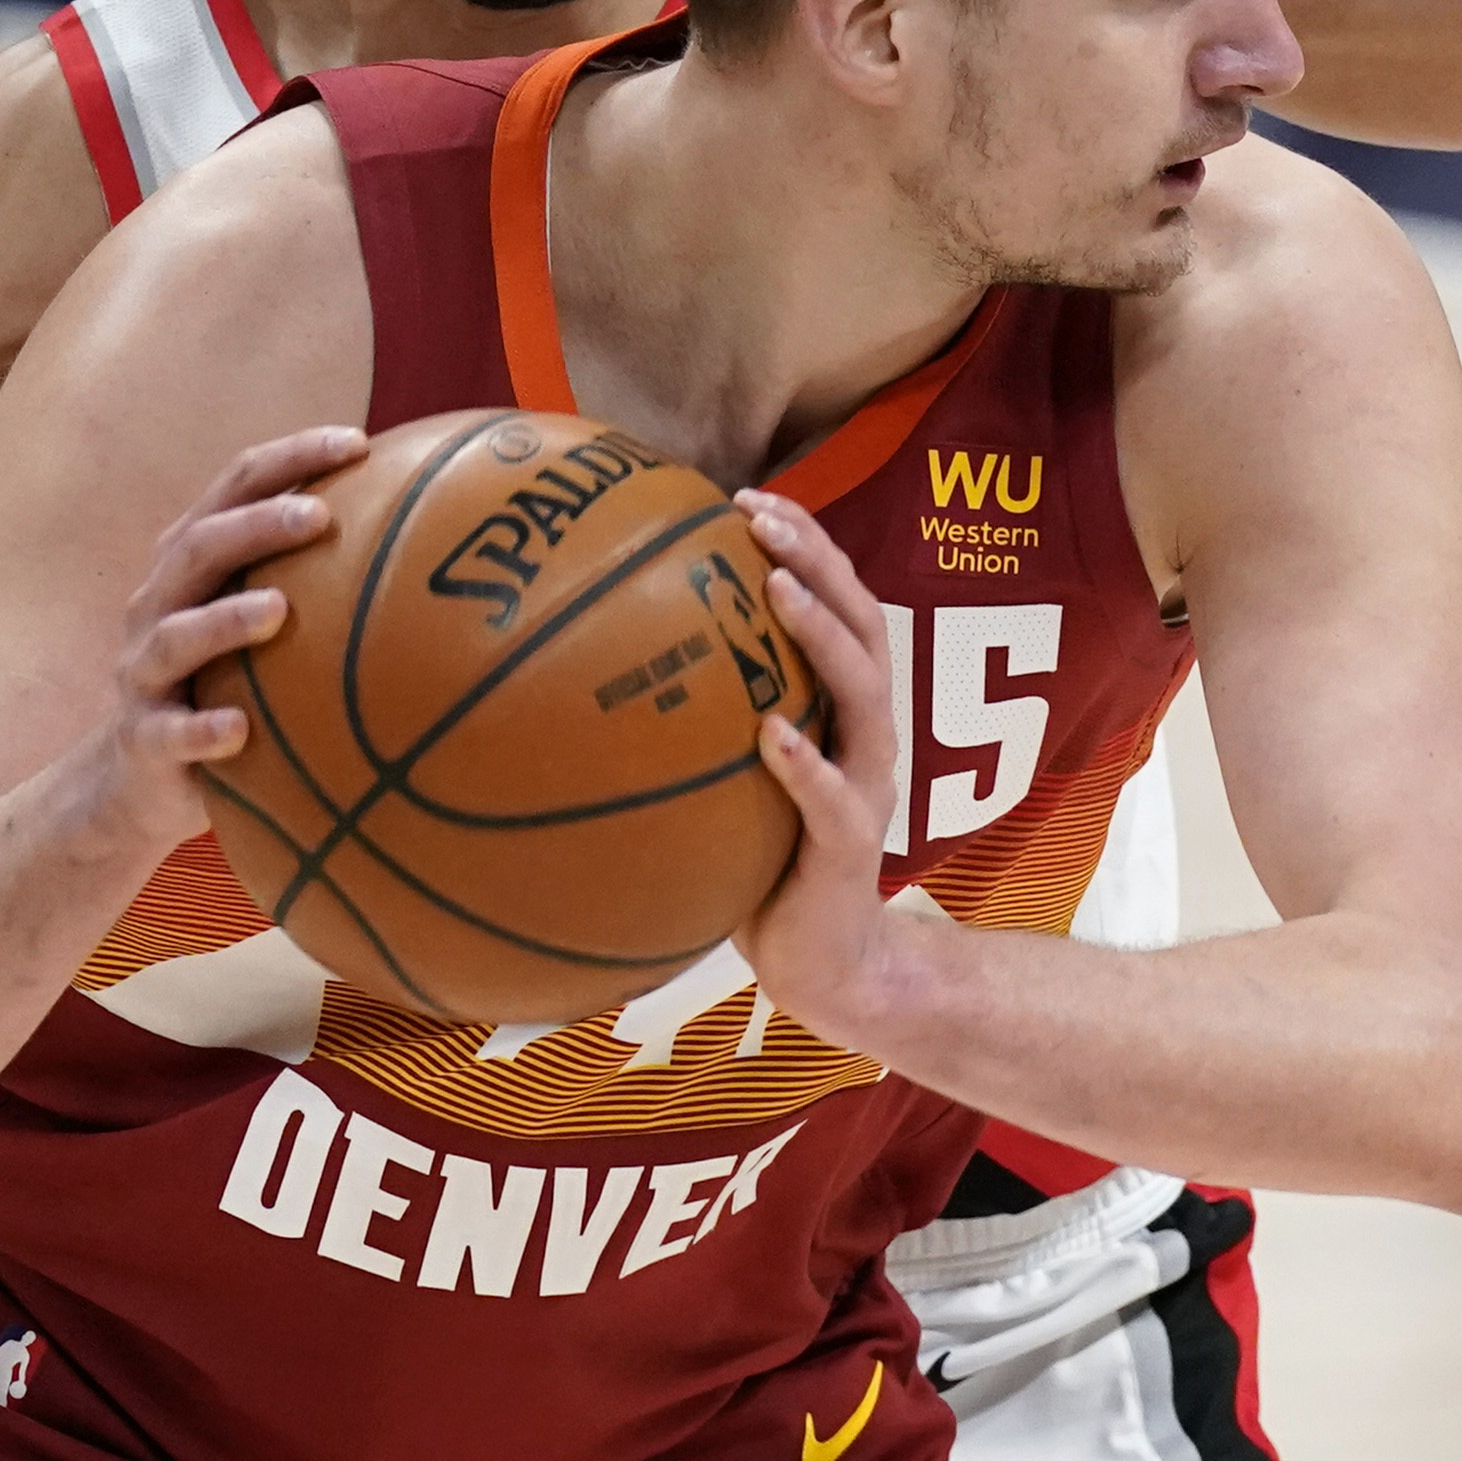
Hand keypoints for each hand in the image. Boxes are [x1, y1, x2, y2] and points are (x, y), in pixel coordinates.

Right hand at [70, 427, 365, 842]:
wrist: (146, 778)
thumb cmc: (229, 683)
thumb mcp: (267, 626)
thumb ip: (324, 582)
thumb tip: (441, 546)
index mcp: (193, 562)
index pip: (235, 487)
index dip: (290, 458)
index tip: (358, 443)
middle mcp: (160, 603)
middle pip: (200, 546)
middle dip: (257, 524)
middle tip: (320, 516)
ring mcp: (145, 670)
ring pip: (176, 635)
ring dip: (226, 620)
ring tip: (279, 609)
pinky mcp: (144, 737)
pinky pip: (169, 733)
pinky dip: (201, 731)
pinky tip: (239, 731)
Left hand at [729, 492, 915, 1041]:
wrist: (827, 966)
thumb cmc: (764, 864)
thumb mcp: (727, 781)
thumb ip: (699, 725)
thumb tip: (594, 669)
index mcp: (842, 713)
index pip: (838, 607)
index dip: (806, 545)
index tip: (747, 494)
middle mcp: (866, 737)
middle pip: (863, 626)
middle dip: (818, 561)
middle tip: (763, 516)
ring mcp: (867, 790)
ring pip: (862, 697)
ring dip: (822, 636)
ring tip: (778, 589)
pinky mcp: (851, 850)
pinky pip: (833, 801)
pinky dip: (805, 764)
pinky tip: (769, 734)